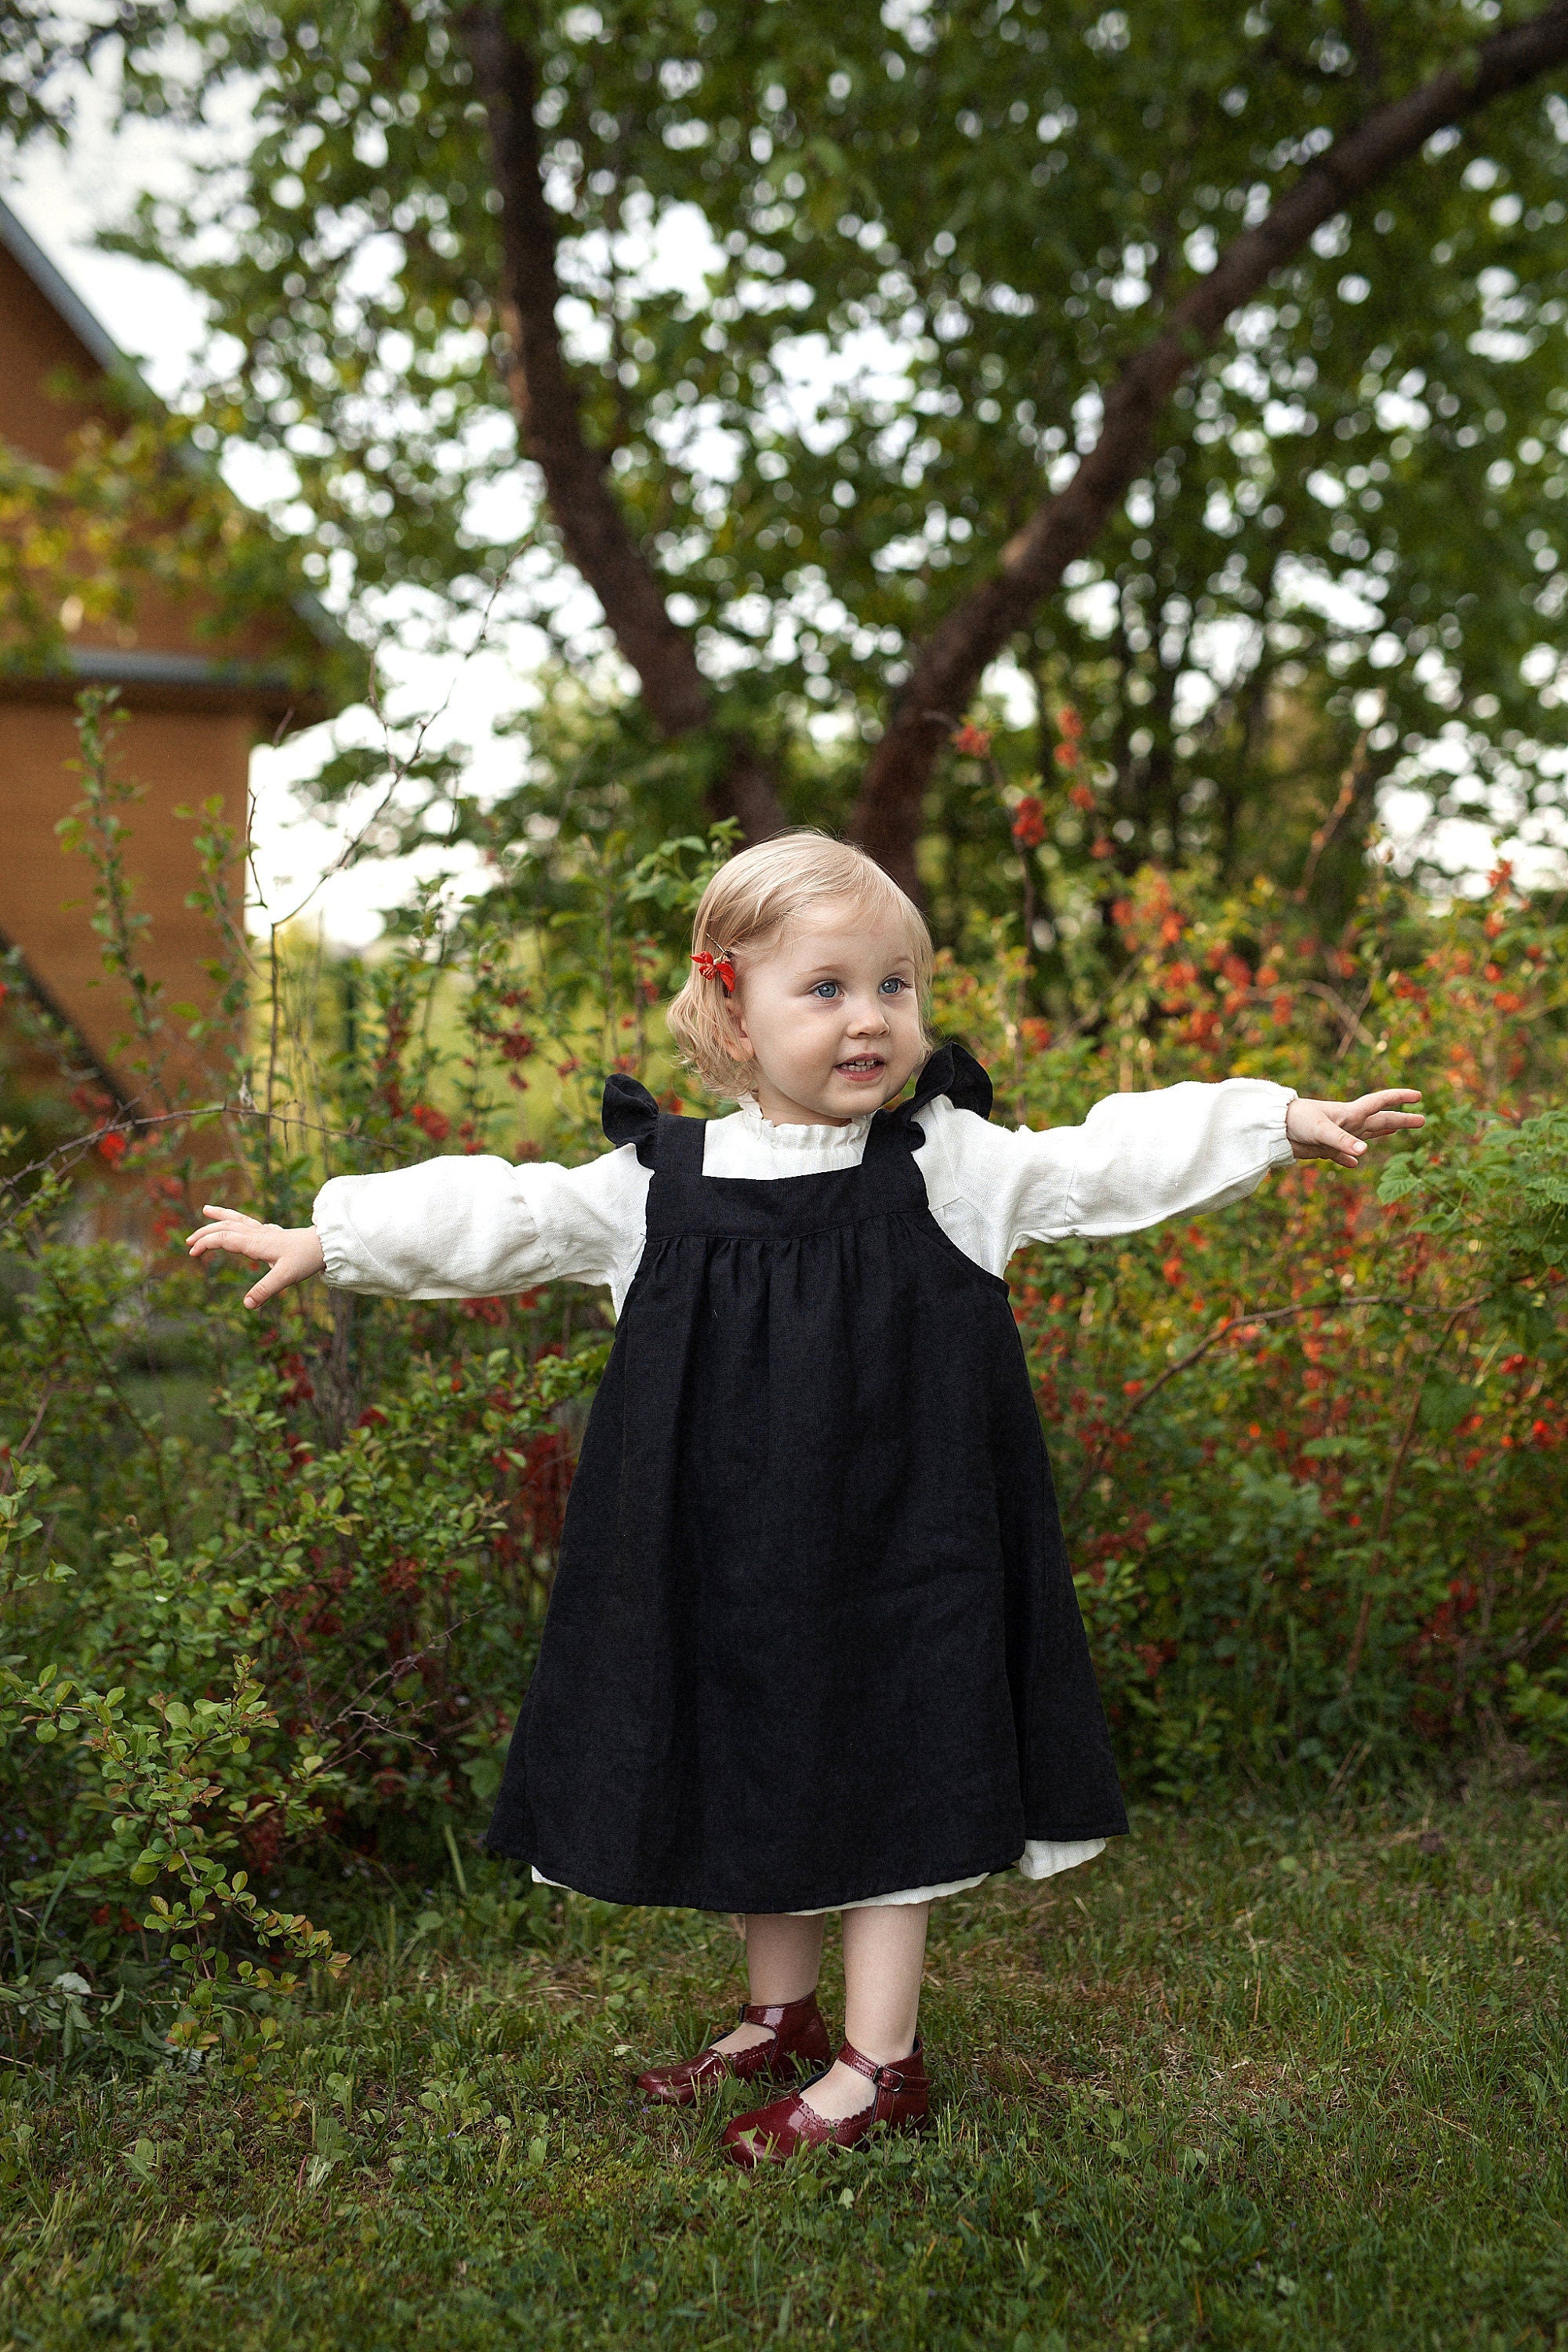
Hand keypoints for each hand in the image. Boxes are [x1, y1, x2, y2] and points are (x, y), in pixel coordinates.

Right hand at [186, 1205, 325, 1308]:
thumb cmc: (305, 1259)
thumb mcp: (285, 1278)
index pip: (224, 1238)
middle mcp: (257, 1234)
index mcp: (256, 1242)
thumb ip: (265, 1290)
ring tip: (205, 1209)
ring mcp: (265, 1232)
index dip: (206, 1243)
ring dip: (220, 1216)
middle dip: (205, 1232)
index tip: (192, 1253)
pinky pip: (248, 1222)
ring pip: (237, 1219)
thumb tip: (247, 1305)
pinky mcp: (272, 1233)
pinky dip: (236, 1218)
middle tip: (189, 1242)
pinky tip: (236, 1220)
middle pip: (226, 1227)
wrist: (325, 1245)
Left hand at [1285, 1089, 1424, 1170]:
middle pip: (1380, 1121)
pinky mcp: (1325, 1149)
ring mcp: (1337, 1136)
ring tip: (1396, 1131)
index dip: (1399, 1099)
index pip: (1380, 1103)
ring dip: (1382, 1134)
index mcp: (1349, 1113)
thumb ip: (1342, 1142)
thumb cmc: (1296, 1121)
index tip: (1418, 1096)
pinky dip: (1349, 1159)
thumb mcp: (1320, 1130)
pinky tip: (1354, 1164)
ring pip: (1365, 1136)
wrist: (1273, 1129)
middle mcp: (1347, 1123)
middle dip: (1401, 1120)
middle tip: (1422, 1120)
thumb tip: (1364, 1155)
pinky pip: (1342, 1155)